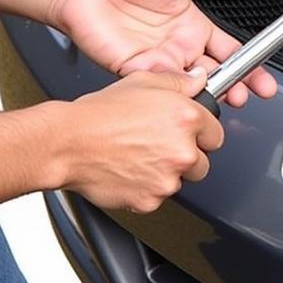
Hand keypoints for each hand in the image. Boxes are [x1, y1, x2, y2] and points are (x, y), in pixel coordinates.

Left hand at [49, 0, 275, 106]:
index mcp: (191, 23)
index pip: (229, 49)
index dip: (250, 63)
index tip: (264, 75)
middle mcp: (177, 45)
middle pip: (216, 73)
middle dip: (237, 86)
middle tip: (251, 94)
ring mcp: (157, 60)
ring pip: (189, 86)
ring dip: (208, 93)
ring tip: (226, 97)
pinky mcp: (133, 70)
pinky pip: (158, 87)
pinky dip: (174, 92)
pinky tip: (188, 89)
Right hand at [57, 69, 223, 213]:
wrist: (67, 144)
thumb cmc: (100, 114)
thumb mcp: (145, 81)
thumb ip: (180, 82)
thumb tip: (198, 80)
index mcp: (188, 120)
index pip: (215, 134)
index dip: (201, 134)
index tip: (191, 135)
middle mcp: (183, 151)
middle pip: (202, 162)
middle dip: (186, 156)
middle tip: (160, 147)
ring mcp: (167, 179)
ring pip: (179, 182)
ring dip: (166, 173)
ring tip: (140, 157)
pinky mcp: (150, 201)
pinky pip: (157, 198)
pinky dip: (146, 190)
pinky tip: (130, 172)